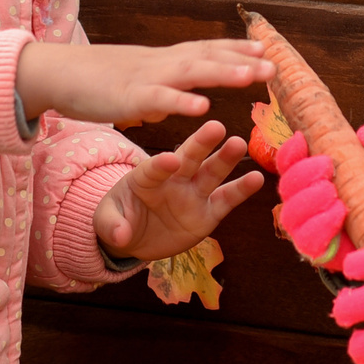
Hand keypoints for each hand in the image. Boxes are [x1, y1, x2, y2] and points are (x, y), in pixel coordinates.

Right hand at [16, 38, 271, 128]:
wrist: (54, 72)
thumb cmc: (94, 81)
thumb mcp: (136, 82)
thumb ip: (163, 89)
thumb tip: (183, 98)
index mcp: (162, 60)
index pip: (205, 49)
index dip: (235, 48)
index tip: (266, 48)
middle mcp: (159, 63)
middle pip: (207, 57)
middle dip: (242, 59)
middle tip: (275, 65)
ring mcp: (144, 78)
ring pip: (190, 73)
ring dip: (223, 72)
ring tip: (253, 75)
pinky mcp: (127, 98)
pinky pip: (159, 100)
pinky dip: (181, 102)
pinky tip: (203, 108)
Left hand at [94, 120, 265, 259]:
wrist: (138, 237)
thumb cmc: (119, 219)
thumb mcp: (107, 221)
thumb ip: (112, 225)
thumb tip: (121, 236)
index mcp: (145, 177)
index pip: (152, 169)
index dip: (160, 164)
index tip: (171, 159)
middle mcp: (173, 179)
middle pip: (189, 158)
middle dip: (201, 143)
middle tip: (216, 126)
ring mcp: (193, 194)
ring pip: (211, 173)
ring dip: (225, 159)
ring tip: (239, 143)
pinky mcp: (209, 213)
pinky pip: (226, 200)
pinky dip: (241, 189)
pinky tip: (257, 178)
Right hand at [273, 122, 363, 269]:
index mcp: (309, 175)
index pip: (288, 162)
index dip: (290, 151)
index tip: (301, 140)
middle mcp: (302, 200)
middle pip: (286, 187)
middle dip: (303, 174)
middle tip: (327, 166)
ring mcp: (307, 227)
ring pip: (291, 215)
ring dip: (310, 201)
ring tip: (334, 194)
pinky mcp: (317, 250)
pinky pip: (307, 242)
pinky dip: (319, 227)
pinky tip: (338, 215)